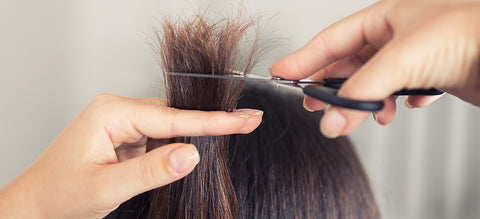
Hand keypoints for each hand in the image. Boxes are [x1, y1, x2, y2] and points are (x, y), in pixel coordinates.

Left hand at [0, 94, 261, 217]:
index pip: (173, 118)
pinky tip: (190, 152)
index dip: (214, 121)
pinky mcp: (126, 137)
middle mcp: (119, 111)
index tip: (245, 118)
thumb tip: (192, 154)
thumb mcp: (107, 186)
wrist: (36, 206)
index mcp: (112, 113)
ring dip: (192, 138)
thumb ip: (152, 170)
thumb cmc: (59, 194)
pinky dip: (176, 147)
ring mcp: (123, 123)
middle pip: (175, 116)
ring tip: (225, 136)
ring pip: (170, 126)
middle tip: (249, 123)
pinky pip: (160, 136)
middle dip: (210, 124)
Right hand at [270, 0, 479, 137]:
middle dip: (335, 87)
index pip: (331, 39)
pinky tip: (404, 106)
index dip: (304, 57)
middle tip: (317, 105)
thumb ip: (360, 92)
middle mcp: (396, 36)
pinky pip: (399, 93)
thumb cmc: (467, 36)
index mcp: (384, 17)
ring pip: (374, 83)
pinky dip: (396, 104)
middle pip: (350, 64)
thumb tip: (331, 120)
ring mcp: (412, 56)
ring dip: (367, 102)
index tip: (280, 72)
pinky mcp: (429, 76)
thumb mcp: (400, 60)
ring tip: (367, 116)